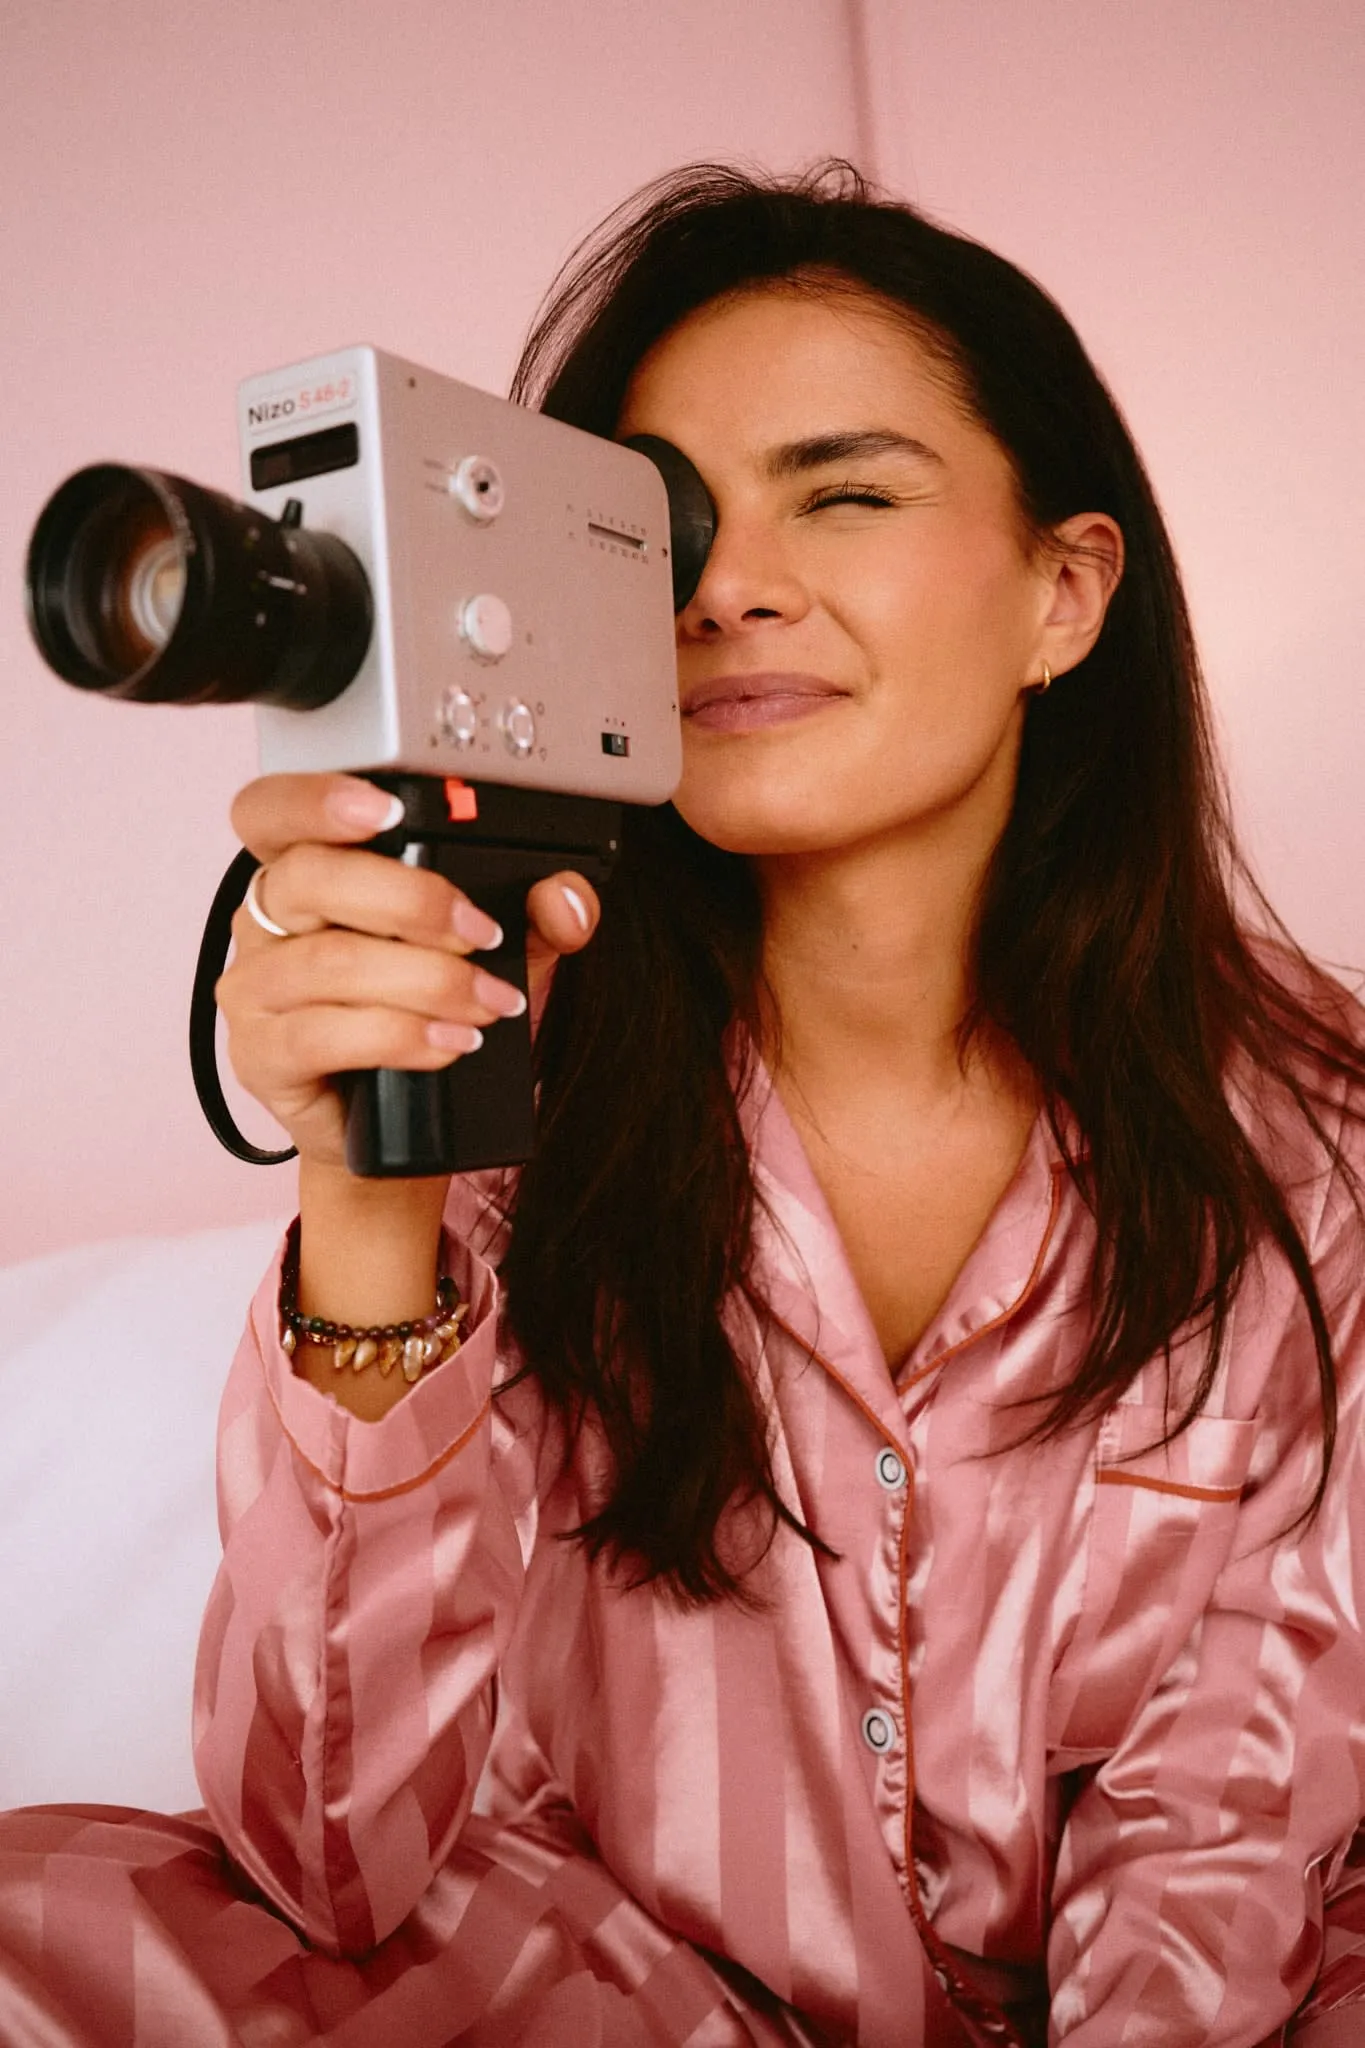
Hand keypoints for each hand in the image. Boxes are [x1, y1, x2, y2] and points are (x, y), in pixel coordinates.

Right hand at [217, 772, 600, 1173]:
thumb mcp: (493, 955)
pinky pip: (321, 1036)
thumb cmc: (429, 1017)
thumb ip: (536, 915)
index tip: (387, 811)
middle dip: (411, 900)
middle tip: (479, 933)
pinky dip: (399, 1036)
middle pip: (310, 877)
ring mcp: (254, 989)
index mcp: (306, 870)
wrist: (406, 1125)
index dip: (316, 798)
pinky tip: (448, 1043)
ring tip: (487, 1004)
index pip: (274, 810)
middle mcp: (267, 920)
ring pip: (327, 963)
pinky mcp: (260, 1055)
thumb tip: (564, 900)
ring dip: (426, 982)